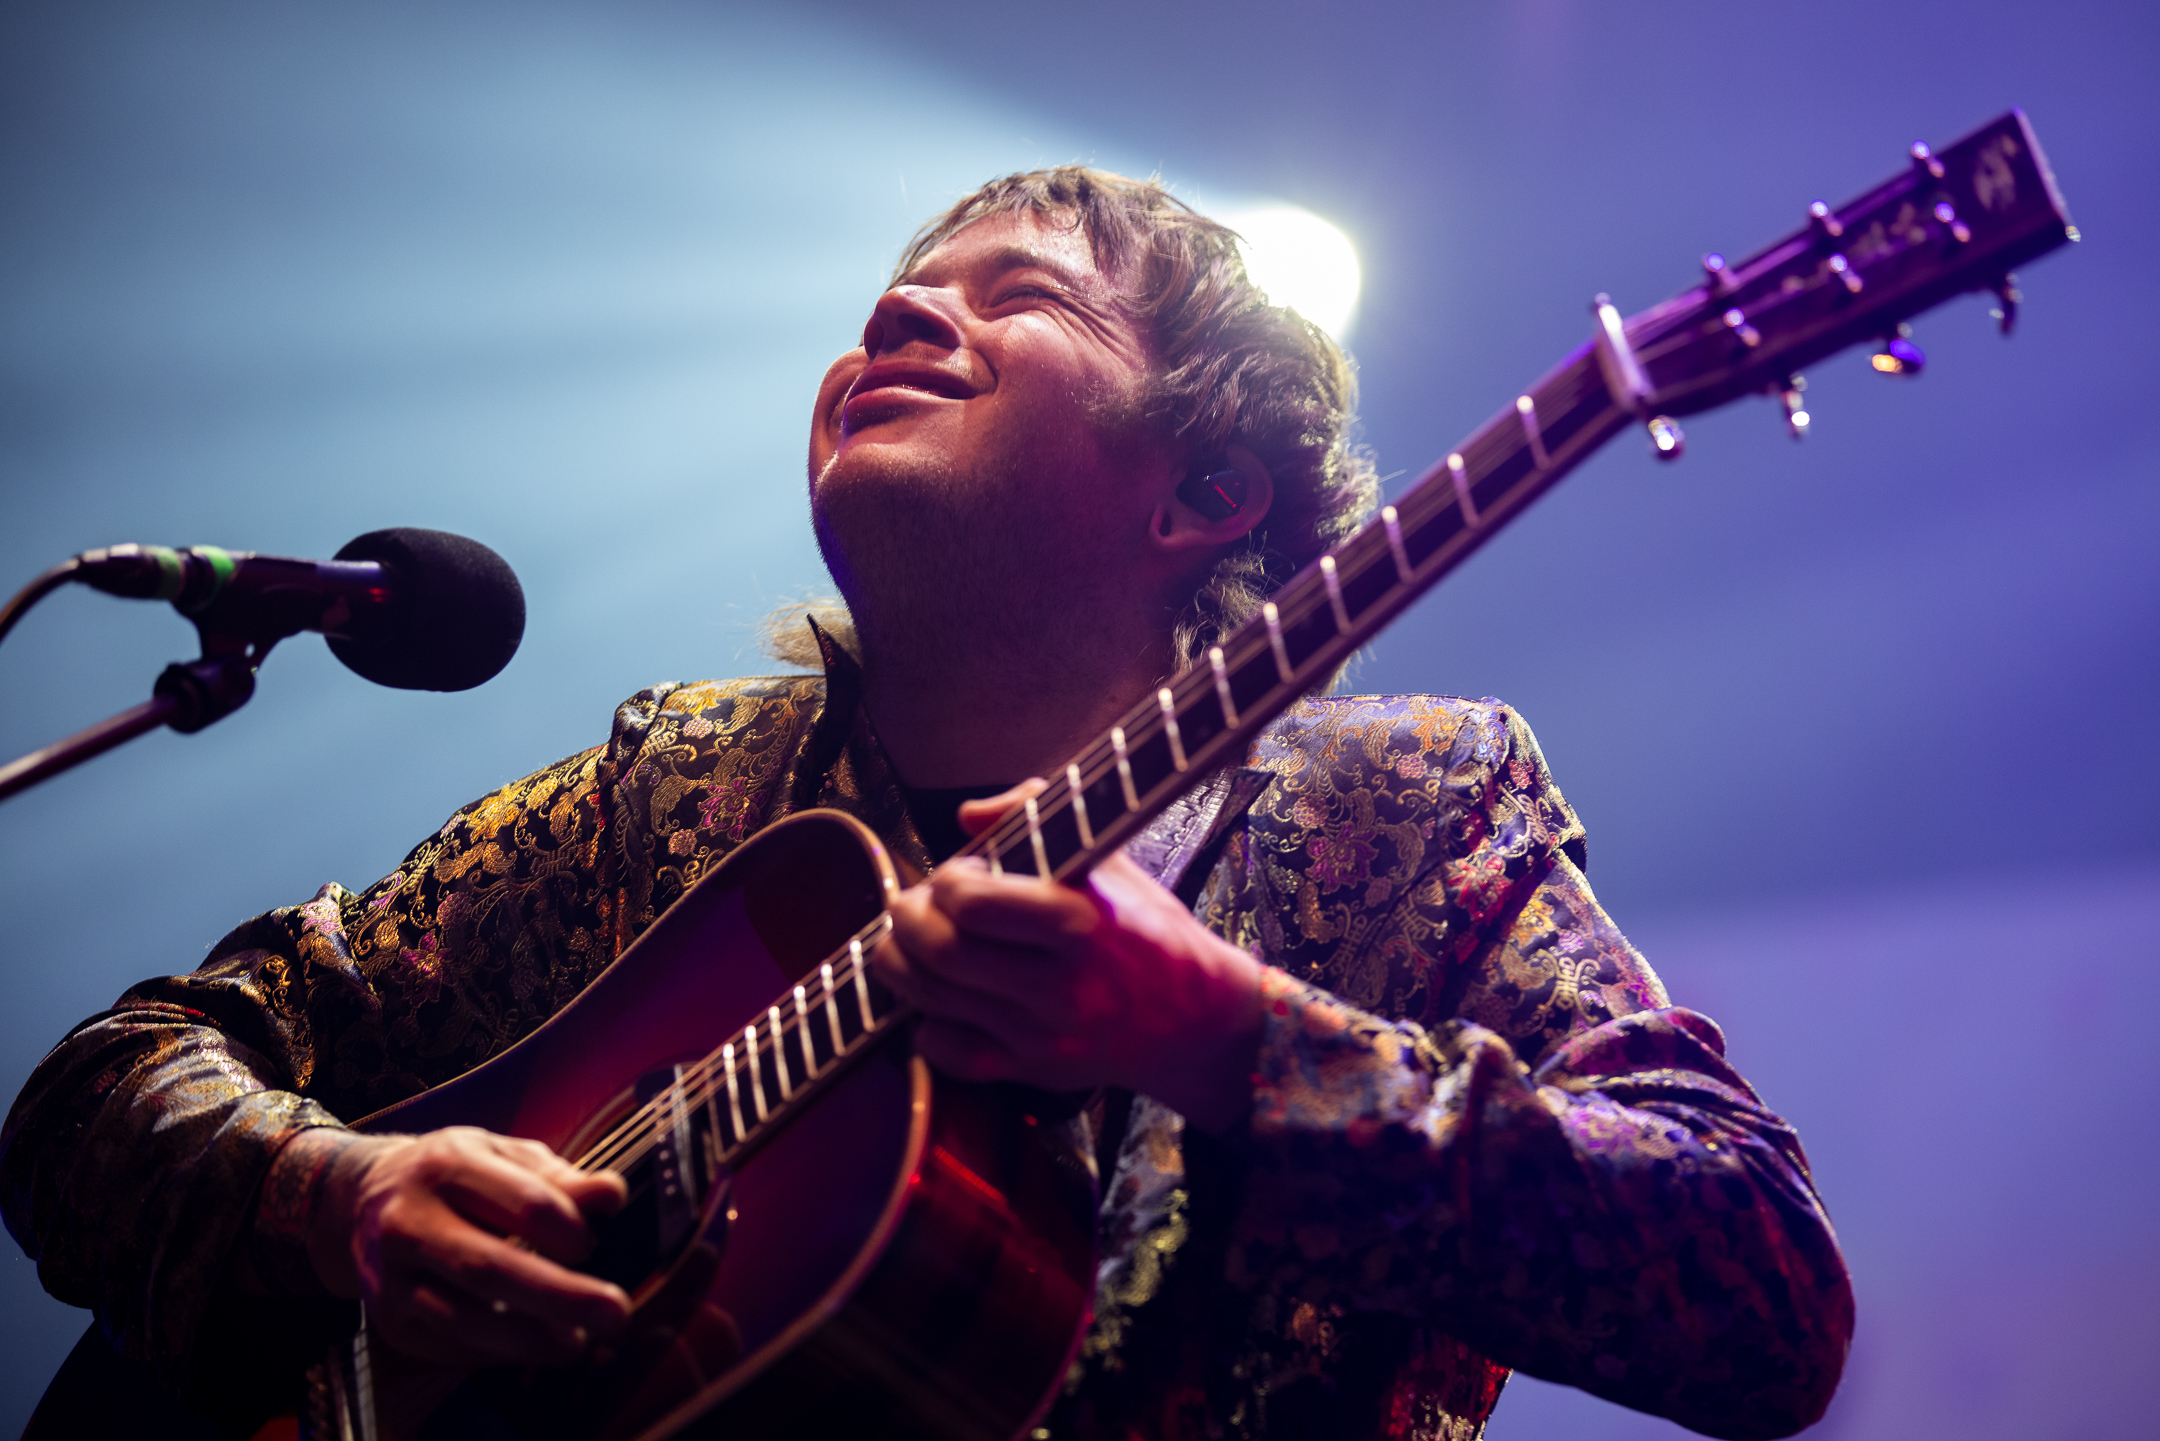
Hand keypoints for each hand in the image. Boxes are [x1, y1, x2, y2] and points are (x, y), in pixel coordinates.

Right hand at [308, 1127, 631, 1367]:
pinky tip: (530, 1345)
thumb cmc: (457, 1175)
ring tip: (576, 1345)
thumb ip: (560, 1178)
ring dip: (528, 1338)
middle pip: (489, 1267)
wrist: (364, 1197)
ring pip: (462, 1317)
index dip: (567, 1229)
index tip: (589, 1244)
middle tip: (615, 1314)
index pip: (522, 1203)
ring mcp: (390, 1274)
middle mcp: (409, 1220)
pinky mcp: (387, 1318)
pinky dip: (494, 1351)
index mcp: (449, 1165)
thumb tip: (612, 1194)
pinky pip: (446, 1344)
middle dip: (559, 1296)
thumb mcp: (504, 1157)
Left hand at [874, 782, 1265, 1130]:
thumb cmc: (1147, 929)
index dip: (947, 881)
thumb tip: (969, 816)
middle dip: (906, 921)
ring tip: (906, 942)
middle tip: (910, 906)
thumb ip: (1037, 816)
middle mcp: (1060, 982)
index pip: (973, 903)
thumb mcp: (1109, 858)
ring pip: (933, 1000)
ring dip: (900, 965)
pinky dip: (926, 1025)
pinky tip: (939, 1001)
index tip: (957, 874)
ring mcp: (1044, 1032)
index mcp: (1080, 919)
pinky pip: (949, 1053)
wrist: (1197, 1020)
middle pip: (942, 952)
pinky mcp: (1034, 1070)